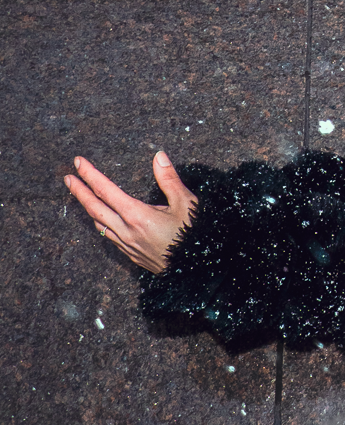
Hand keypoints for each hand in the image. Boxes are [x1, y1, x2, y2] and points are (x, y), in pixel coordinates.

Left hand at [66, 152, 196, 274]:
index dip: (90, 175)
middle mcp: (127, 231)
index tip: (78, 162)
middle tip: (68, 178)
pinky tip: (103, 220)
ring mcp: (127, 245)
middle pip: (94, 208)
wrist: (197, 268)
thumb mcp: (186, 203)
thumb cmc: (194, 234)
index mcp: (137, 215)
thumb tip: (158, 157)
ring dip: (88, 208)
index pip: (106, 190)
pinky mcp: (132, 255)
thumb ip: (169, 179)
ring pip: (99, 224)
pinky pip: (109, 237)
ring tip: (82, 196)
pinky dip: (100, 223)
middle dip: (79, 192)